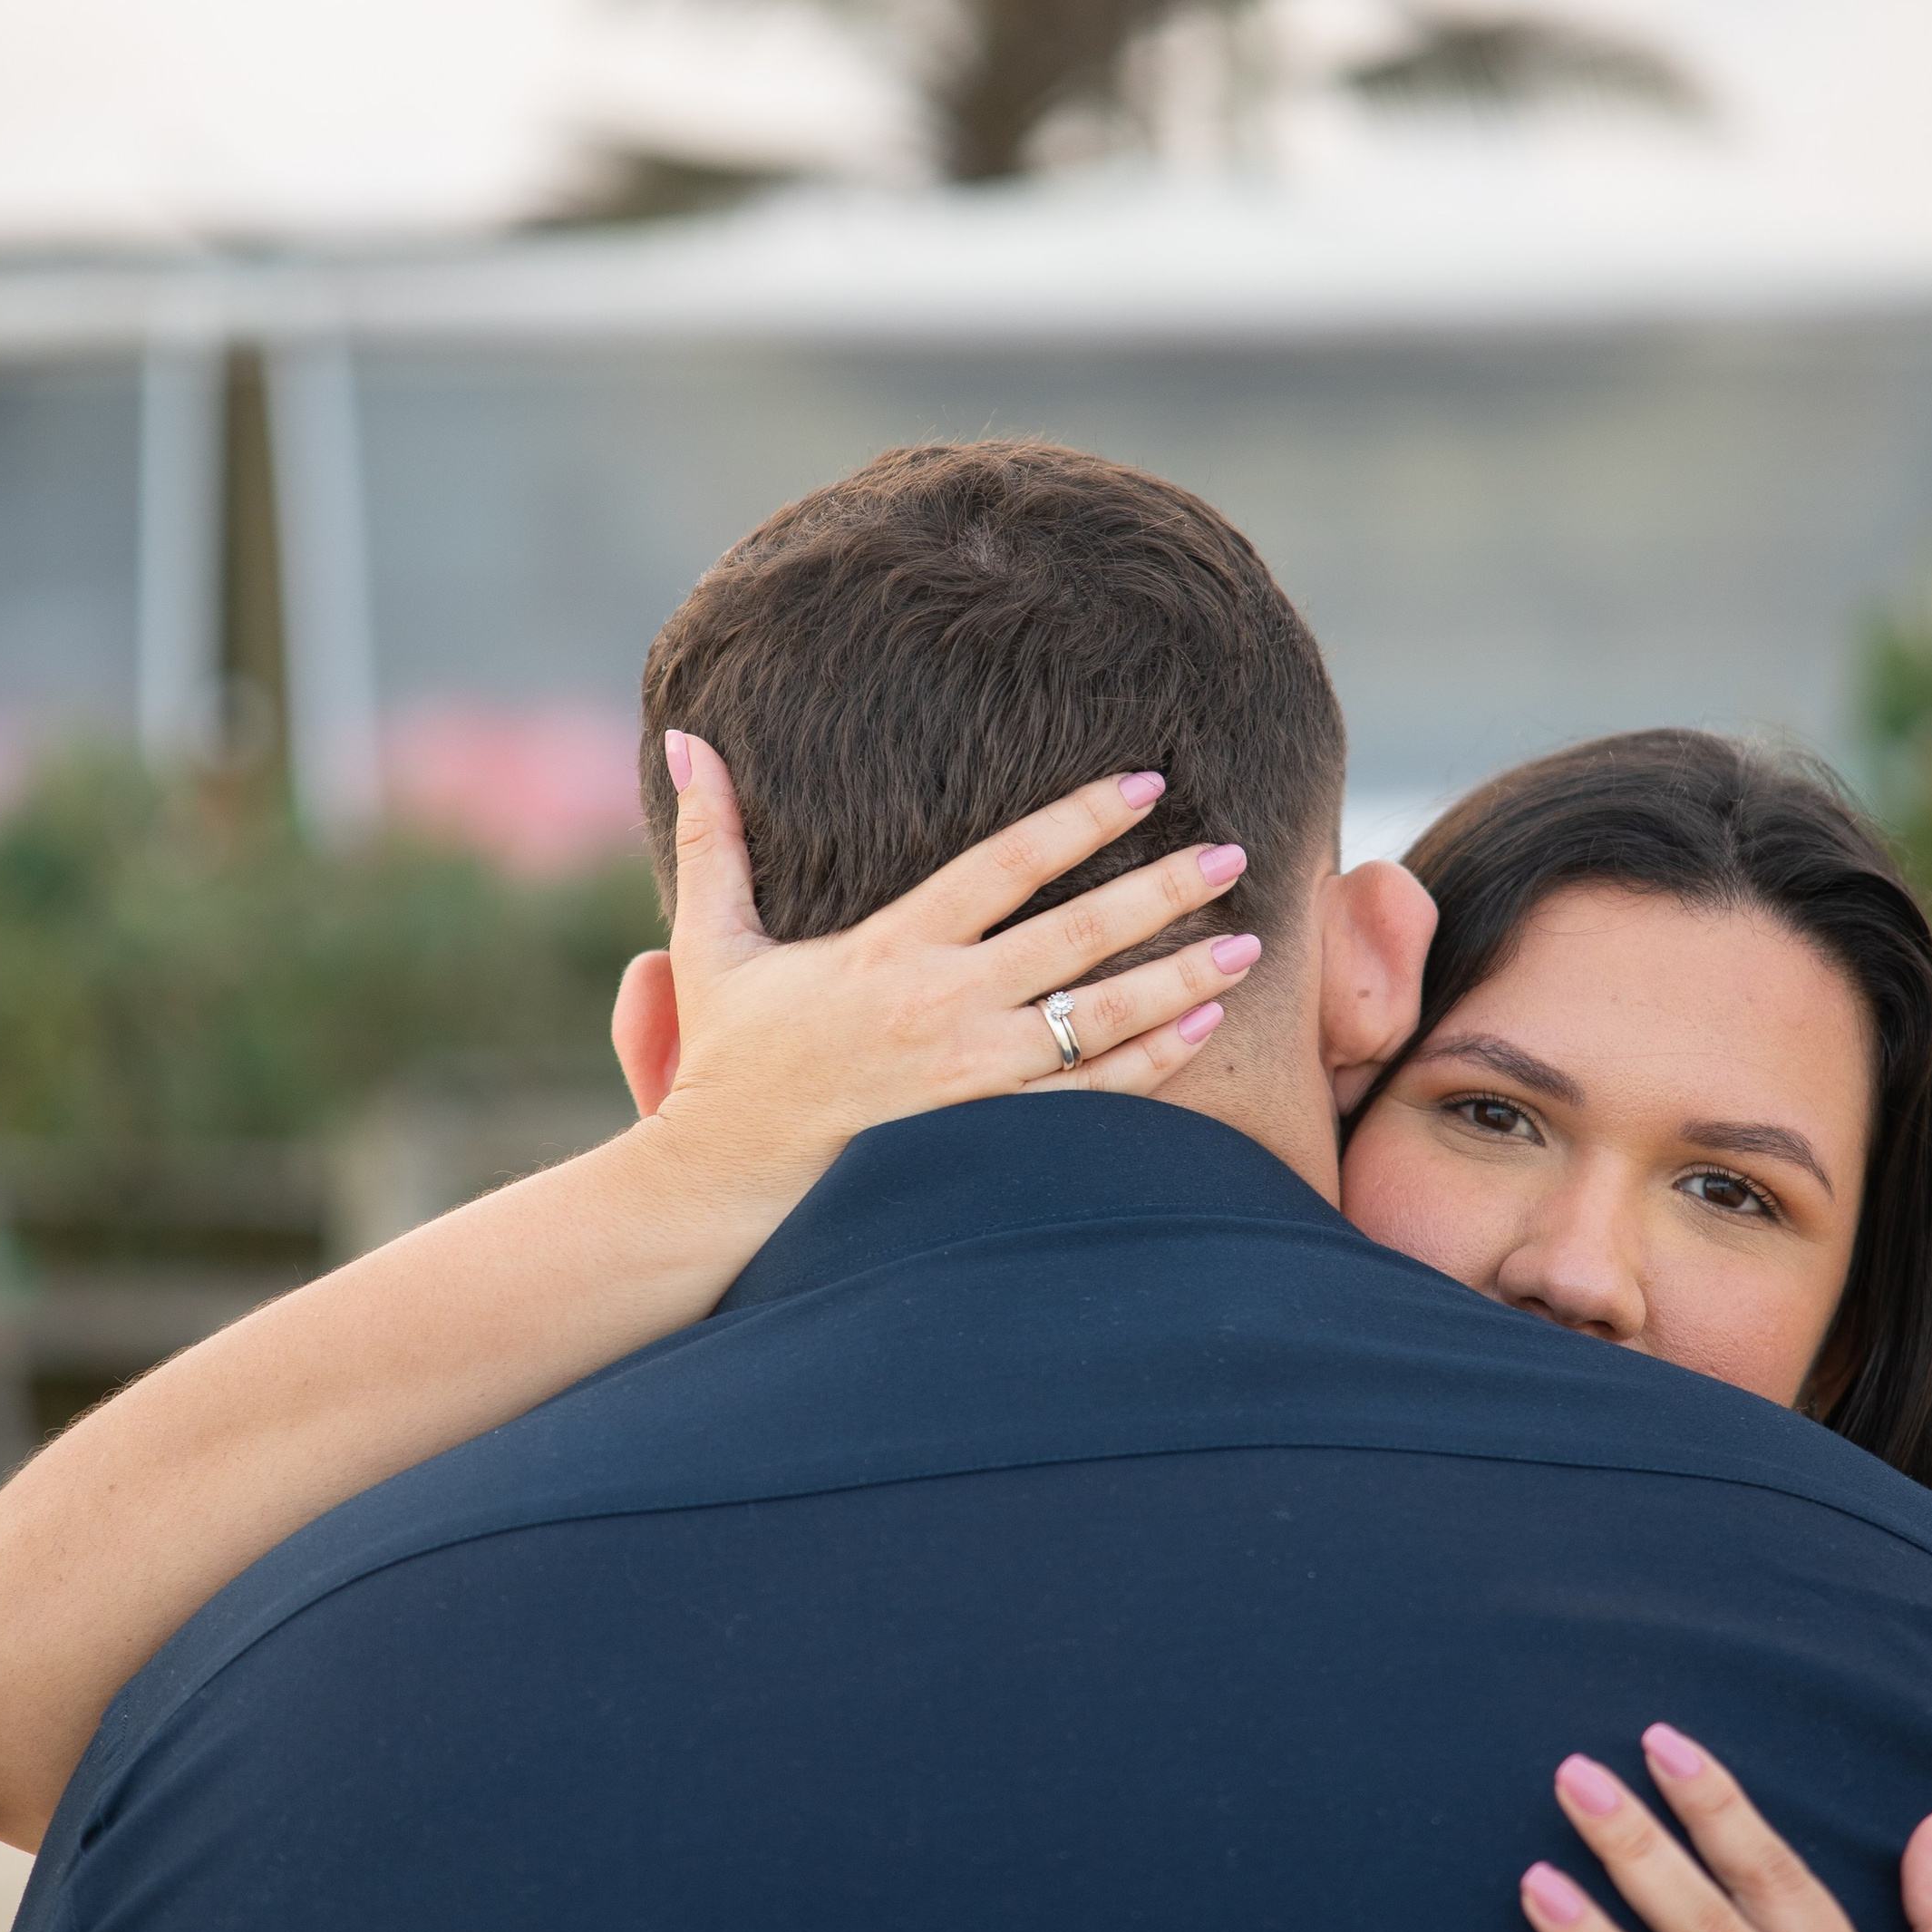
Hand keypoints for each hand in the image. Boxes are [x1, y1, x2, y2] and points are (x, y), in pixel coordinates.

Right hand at [614, 739, 1271, 1209]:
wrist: (721, 1192)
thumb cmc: (726, 1066)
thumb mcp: (710, 945)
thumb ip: (711, 838)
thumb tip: (685, 738)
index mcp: (889, 948)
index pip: (1005, 864)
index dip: (1079, 818)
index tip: (1146, 783)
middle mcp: (942, 1006)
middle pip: (1074, 934)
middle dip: (1160, 890)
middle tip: (1232, 855)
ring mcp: (972, 1078)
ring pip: (1098, 1019)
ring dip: (1178, 979)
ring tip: (1245, 945)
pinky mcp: (988, 1141)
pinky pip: (1089, 1099)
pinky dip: (1153, 1065)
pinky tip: (1204, 1030)